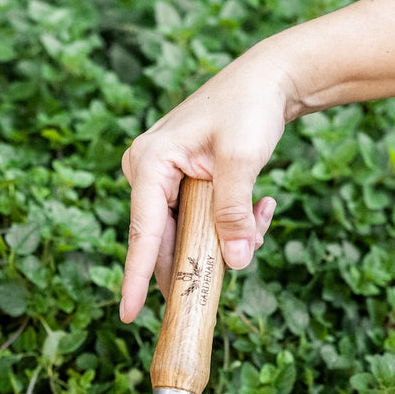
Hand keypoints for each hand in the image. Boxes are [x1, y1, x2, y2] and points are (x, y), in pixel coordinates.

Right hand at [119, 44, 292, 321]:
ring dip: (225, 237)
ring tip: (261, 214)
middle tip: (241, 255)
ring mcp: (161, 179)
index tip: (127, 315)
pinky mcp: (179, 183)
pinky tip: (260, 206)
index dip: (135, 278)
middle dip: (204, 255)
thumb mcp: (242, 161)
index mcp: (149, 163)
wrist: (268, 78)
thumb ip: (233, 214)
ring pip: (186, 234)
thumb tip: (236, 262)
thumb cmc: (250, 108)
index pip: (142, 234)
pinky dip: (229, 224)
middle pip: (166, 240)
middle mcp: (146, 172)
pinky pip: (197, 221)